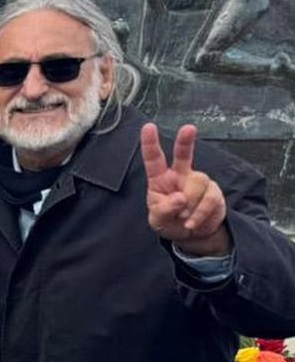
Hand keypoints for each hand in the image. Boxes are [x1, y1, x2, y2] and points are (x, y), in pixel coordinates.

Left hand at [141, 123, 230, 256]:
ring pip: (198, 183)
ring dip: (190, 205)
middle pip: (184, 155)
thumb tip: (180, 198)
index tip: (148, 127)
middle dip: (186, 141)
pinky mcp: (213, 191)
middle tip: (189, 128)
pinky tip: (193, 222)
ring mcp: (198, 181)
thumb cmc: (169, 222)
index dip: (150, 143)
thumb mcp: (158, 220)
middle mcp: (180, 175)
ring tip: (184, 218)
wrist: (191, 235)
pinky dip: (200, 214)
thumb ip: (164, 210)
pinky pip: (210, 199)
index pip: (154, 159)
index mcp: (160, 179)